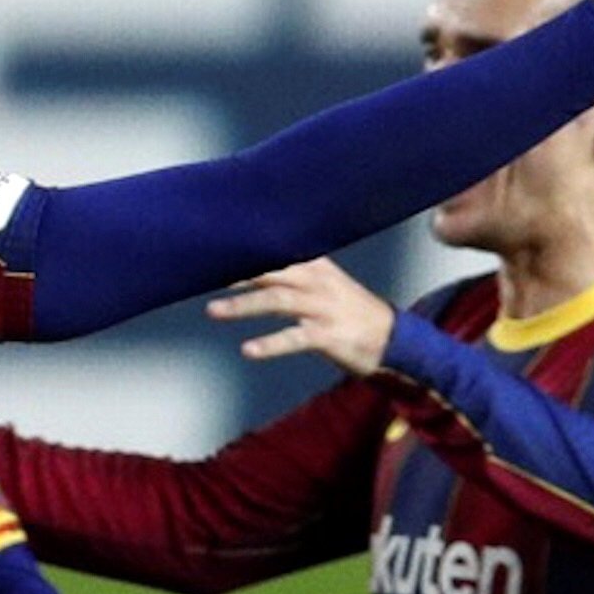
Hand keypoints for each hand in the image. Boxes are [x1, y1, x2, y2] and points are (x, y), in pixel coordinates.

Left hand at [211, 257, 397, 377]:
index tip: (210, 243)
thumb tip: (246, 263)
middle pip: (271, 269)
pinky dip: (270, 344)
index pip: (273, 250)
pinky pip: (295, 339)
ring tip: (212, 311)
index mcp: (313, 265)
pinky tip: (248, 350)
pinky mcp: (329, 336)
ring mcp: (324, 308)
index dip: (242, 246)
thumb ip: (287, 272)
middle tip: (199, 271)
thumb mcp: (320, 284)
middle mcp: (317, 282)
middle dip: (235, 270)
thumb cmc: (345, 311)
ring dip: (243, 306)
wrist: (394, 340)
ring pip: (278, 301)